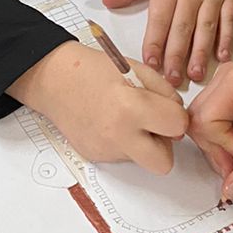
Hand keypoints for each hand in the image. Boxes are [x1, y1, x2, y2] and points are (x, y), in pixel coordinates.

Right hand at [9, 42, 187, 173]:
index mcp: (131, 108)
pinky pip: (123, 156)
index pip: (177, 126)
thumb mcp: (137, 69)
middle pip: (164, 163)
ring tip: (128, 119)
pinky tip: (112, 123)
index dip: (177, 117)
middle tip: (154, 125)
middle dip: (164, 145)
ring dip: (144, 144)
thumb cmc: (92, 70)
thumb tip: (177, 114)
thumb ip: (165, 93)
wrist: (54, 80)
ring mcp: (106, 149)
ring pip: (142, 160)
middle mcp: (118, 135)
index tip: (168, 110)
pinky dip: (124, 143)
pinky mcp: (96, 156)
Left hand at [102, 0, 232, 85]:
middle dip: (177, 56)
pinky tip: (221, 57)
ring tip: (196, 74)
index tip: (151, 62)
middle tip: (172, 79)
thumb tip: (109, 1)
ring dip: (200, 54)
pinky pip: (229, 21)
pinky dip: (226, 40)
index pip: (159, 18)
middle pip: (182, 28)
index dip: (155, 42)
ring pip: (206, 29)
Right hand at [188, 60, 232, 198]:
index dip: (223, 148)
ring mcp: (226, 87)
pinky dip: (228, 143)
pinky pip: (214, 127)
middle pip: (199, 124)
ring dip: (223, 150)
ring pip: (203, 128)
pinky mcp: (229, 98)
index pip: (206, 121)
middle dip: (219, 153)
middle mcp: (226, 78)